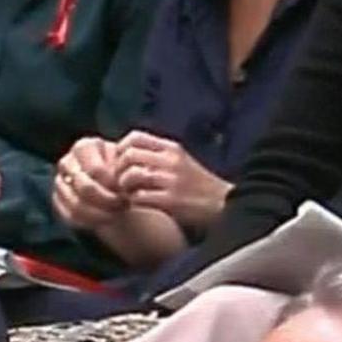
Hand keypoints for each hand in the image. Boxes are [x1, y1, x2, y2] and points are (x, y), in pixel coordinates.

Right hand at [52, 137, 128, 230]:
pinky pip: (69, 216)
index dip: (113, 185)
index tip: (126, 192)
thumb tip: (124, 186)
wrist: (115, 185)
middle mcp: (68, 162)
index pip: (96, 170)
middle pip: (85, 188)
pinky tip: (102, 222)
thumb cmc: (124, 171)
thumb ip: (124, 171)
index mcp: (84, 146)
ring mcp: (60, 181)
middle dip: (107, 201)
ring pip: (75, 204)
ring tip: (115, 215)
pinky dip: (87, 222)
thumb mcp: (128, 165)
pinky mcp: (57, 200)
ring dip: (99, 214)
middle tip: (122, 206)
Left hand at [114, 132, 230, 228]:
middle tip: (120, 181)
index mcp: (172, 148)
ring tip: (129, 193)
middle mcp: (171, 161)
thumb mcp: (181, 160)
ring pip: (131, 175)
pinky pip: (138, 197)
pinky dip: (132, 201)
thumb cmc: (198, 184)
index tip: (121, 163)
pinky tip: (137, 204)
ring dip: (124, 187)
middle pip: (128, 155)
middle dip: (118, 170)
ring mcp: (171, 180)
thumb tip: (126, 153)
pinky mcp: (170, 201)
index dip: (120, 150)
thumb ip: (157, 154)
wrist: (223, 204)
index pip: (134, 137)